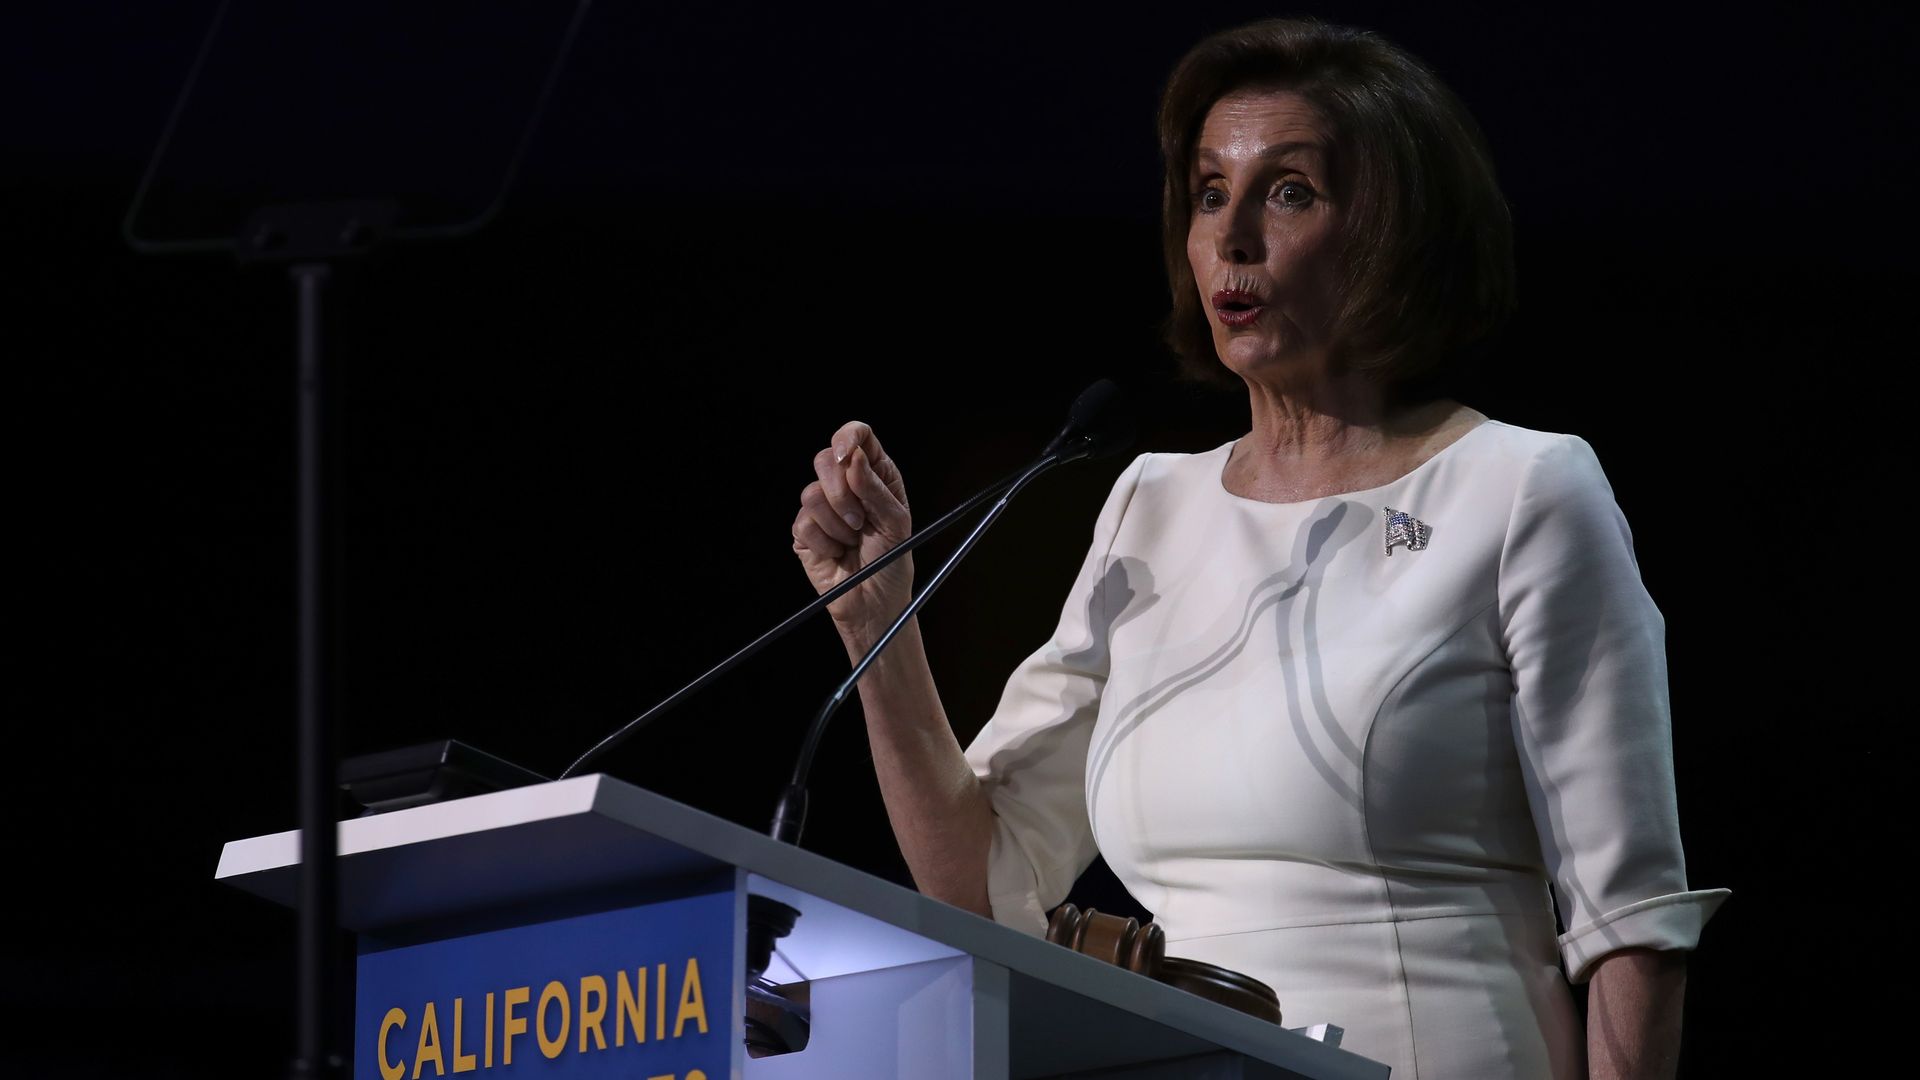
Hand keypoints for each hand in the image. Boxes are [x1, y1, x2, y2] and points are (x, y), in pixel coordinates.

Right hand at [792, 421, 913, 639]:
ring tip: (853, 542)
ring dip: (837, 524)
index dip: (848, 438)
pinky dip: (826, 543)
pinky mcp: (804, 531)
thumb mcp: (896, 523)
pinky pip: (804, 523)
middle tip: (860, 521)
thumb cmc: (892, 561)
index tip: (847, 456)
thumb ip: (876, 489)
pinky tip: (838, 554)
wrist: (875, 602)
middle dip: (841, 493)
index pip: (858, 436)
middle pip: (825, 459)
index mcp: (874, 475)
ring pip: (811, 493)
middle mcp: (846, 485)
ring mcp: (822, 508)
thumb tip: (853, 459)